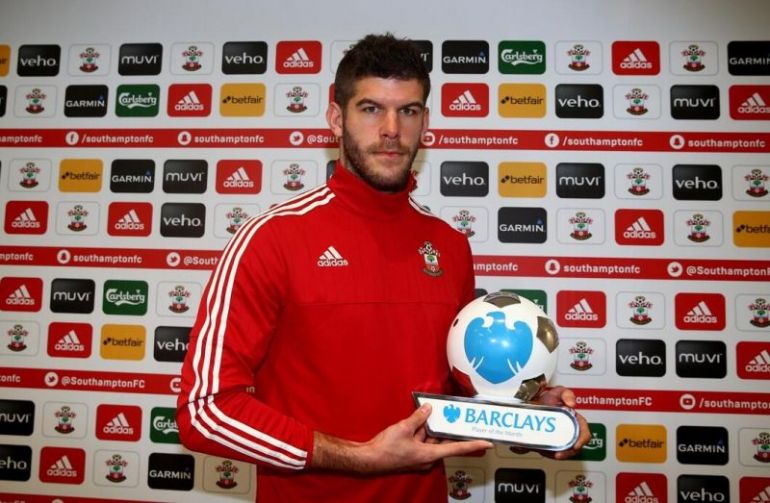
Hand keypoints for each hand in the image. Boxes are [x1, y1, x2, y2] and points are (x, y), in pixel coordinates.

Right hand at [312, 404, 492, 473]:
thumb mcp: (403, 429)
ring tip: (443, 414)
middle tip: (465, 422)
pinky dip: (424, 431)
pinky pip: (422, 440)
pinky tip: (424, 418)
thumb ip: (418, 418)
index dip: (473, 445)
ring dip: (435, 429)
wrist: (368, 459)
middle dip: (451, 431)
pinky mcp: (411, 453)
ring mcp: (419, 456)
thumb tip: (428, 409)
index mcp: (429, 454)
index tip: (487, 443)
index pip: (457, 449)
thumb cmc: (386, 449)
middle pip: (445, 443)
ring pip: (432, 440)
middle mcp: (427, 457)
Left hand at [510, 386, 590, 459]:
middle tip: (559, 454)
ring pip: (563, 452)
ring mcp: (560, 439)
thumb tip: (571, 403)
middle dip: (568, 452)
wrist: (534, 403)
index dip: (582, 440)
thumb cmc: (549, 398)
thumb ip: (566, 393)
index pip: (585, 433)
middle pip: (574, 447)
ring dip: (557, 455)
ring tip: (549, 452)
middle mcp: (569, 432)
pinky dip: (548, 453)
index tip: (576, 445)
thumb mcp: (559, 393)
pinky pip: (552, 452)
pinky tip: (542, 450)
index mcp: (575, 422)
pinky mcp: (550, 444)